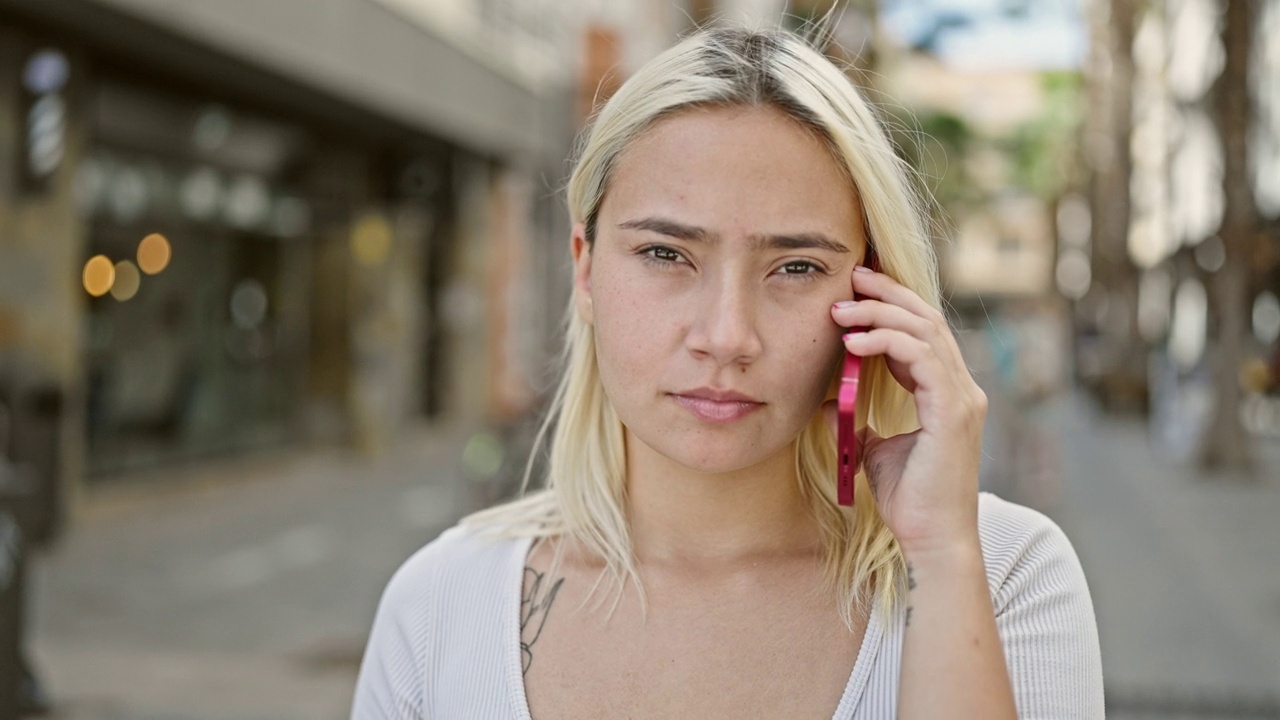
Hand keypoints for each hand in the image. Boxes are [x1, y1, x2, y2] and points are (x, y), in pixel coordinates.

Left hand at [825, 266, 987, 555]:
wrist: (930, 539)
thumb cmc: (908, 499)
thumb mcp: (876, 449)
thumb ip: (862, 421)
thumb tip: (834, 400)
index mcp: (946, 393)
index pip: (923, 331)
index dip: (892, 305)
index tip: (856, 289)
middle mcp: (961, 389)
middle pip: (928, 320)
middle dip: (888, 294)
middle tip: (851, 277)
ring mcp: (962, 398)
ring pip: (925, 332)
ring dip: (879, 315)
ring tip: (841, 310)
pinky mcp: (953, 412)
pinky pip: (922, 358)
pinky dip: (886, 343)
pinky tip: (852, 344)